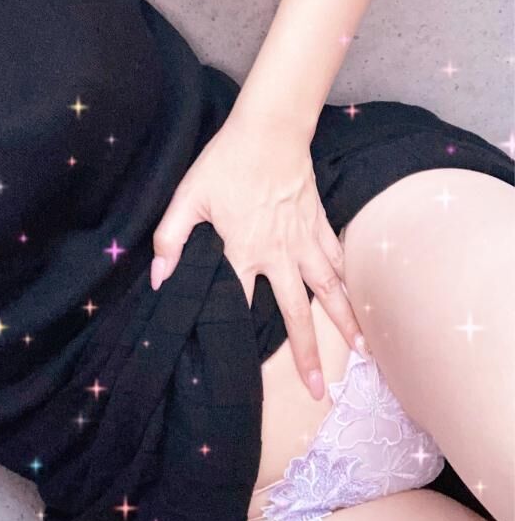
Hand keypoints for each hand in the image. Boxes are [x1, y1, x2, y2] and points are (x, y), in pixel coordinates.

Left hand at [149, 109, 370, 400]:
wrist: (269, 131)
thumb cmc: (225, 163)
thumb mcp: (188, 197)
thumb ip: (171, 239)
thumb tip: (159, 278)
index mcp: (244, 251)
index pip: (242, 305)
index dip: (243, 338)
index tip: (248, 373)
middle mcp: (280, 254)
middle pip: (297, 313)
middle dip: (309, 354)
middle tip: (322, 390)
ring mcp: (304, 239)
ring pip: (330, 289)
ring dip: (344, 321)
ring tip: (361, 352)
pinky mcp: (318, 222)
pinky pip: (337, 256)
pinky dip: (348, 278)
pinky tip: (355, 295)